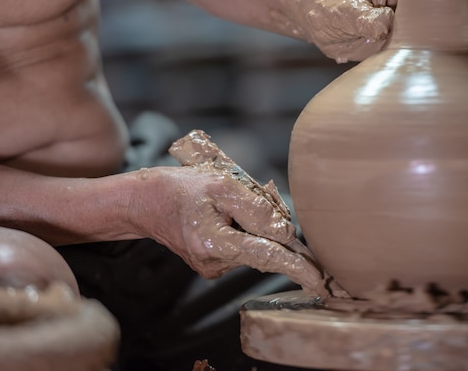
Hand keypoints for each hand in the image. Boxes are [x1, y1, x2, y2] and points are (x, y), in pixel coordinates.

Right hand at [130, 165, 327, 296]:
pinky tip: (224, 214)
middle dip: (272, 230)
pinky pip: (240, 247)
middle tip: (249, 202)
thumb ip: (256, 208)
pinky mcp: (212, 263)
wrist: (146, 201)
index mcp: (216, 243)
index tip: (321, 281)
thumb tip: (286, 232)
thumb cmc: (181, 188)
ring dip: (255, 227)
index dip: (298, 268)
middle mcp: (216, 262)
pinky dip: (243, 231)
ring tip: (228, 202)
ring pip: (253, 246)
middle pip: (264, 250)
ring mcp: (213, 267)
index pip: (268, 257)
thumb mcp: (220, 185)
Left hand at [287, 0, 467, 62]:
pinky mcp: (400, 46)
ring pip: (447, 32)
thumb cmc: (325, 6)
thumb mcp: (340, 9)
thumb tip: (385, 25)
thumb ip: (363, 17)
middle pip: (454, 9)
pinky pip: (429, 53)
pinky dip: (450, 60)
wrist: (313, 19)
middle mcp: (410, 5)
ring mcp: (408, 26)